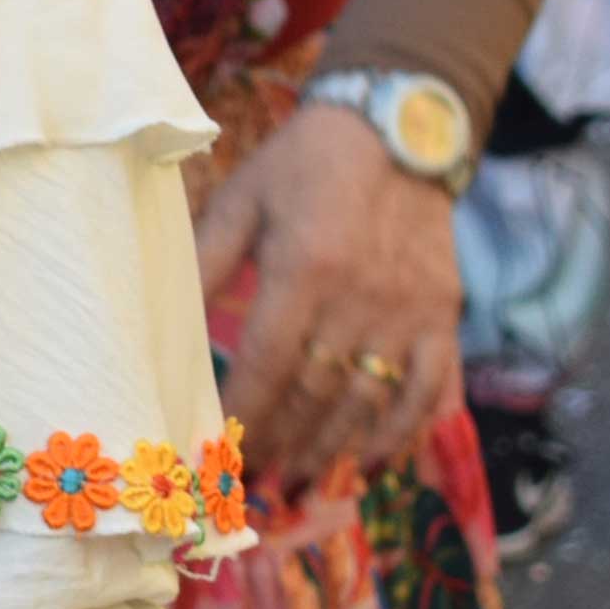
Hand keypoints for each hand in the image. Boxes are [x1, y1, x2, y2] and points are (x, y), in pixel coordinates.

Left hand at [195, 103, 463, 498]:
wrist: (399, 126)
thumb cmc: (307, 163)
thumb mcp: (244, 196)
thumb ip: (206, 258)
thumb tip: (166, 316)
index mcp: (306, 266)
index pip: (267, 362)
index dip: (242, 413)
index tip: (216, 450)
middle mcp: (362, 297)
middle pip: (316, 393)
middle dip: (280, 443)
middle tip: (251, 479)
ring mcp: (409, 311)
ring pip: (368, 402)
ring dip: (330, 450)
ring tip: (297, 482)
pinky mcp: (443, 315)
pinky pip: (428, 390)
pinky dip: (402, 434)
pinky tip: (371, 463)